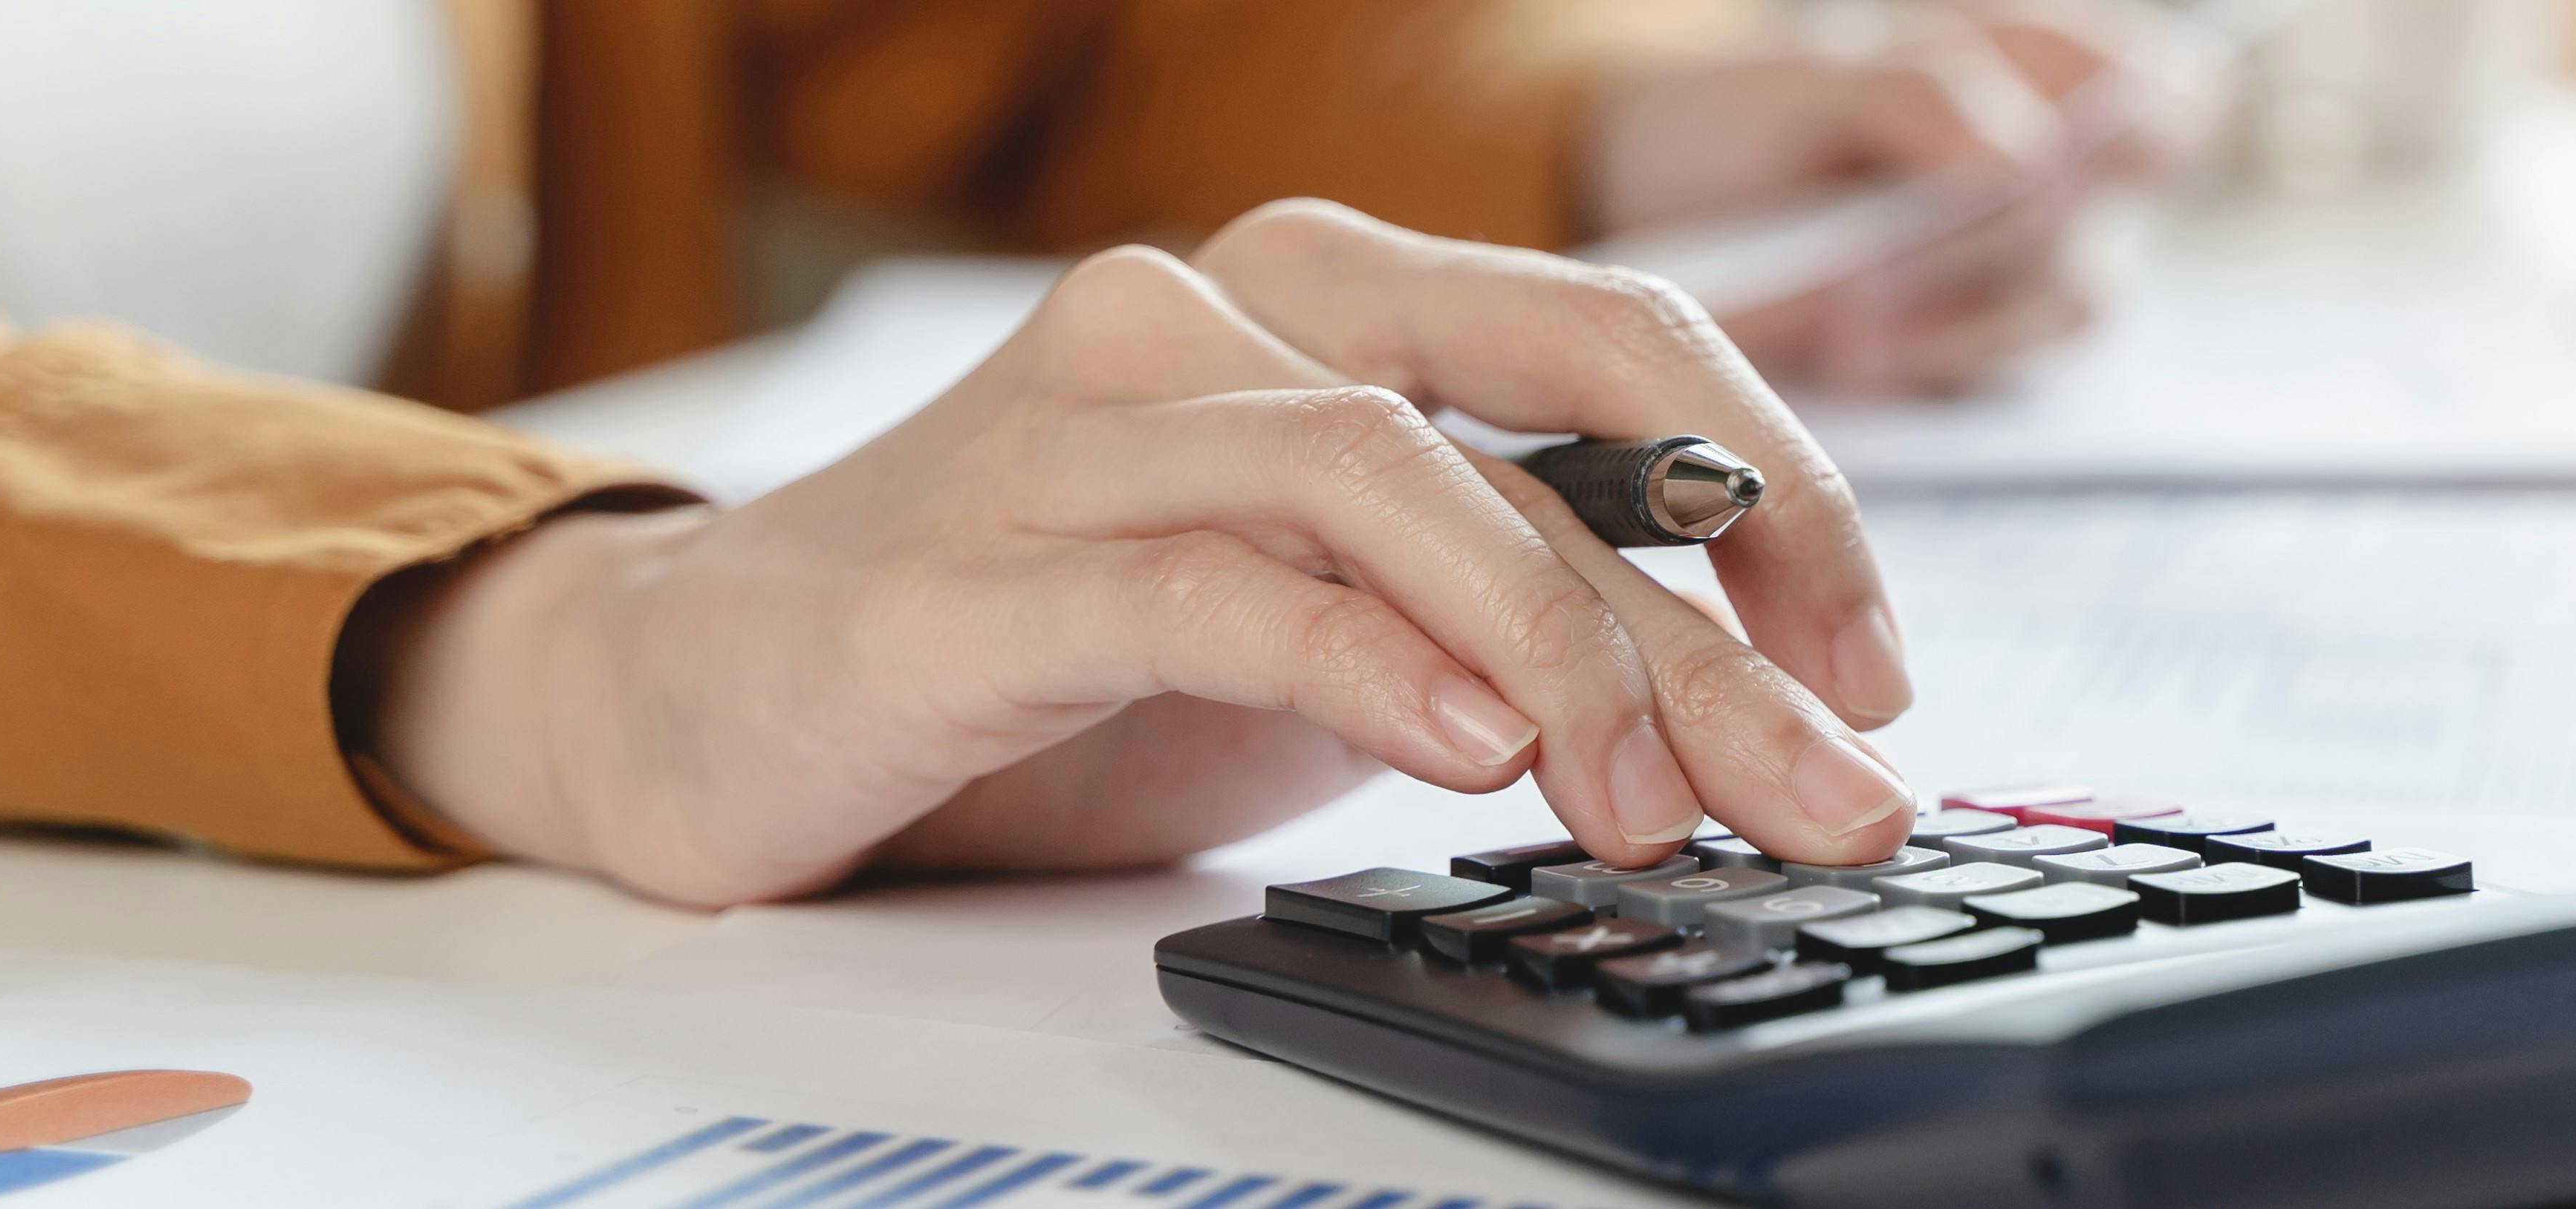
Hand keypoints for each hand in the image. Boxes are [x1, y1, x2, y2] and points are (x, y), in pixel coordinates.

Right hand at [366, 202, 1917, 905]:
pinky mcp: (983, 564)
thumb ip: (1490, 618)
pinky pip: (1216, 581)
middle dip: (1732, 601)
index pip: (1616, 346)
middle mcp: (1217, 313)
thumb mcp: (1318, 623)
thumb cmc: (1032, 651)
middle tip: (1832, 771)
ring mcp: (1090, 422)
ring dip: (1562, 644)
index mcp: (1319, 300)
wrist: (703, 692)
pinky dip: (1366, 662)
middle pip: (1547, 400)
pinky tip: (1466, 753)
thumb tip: (1736, 711)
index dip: (1780, 492)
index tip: (1871, 665)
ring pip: (1394, 471)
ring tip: (1646, 797)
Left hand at [1587, 3, 2204, 395]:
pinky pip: (1995, 374)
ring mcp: (2019, 271)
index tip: (2089, 158)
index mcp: (2037, 68)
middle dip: (1978, 248)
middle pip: (2091, 215)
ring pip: (2062, 305)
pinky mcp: (1973, 353)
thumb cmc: (1744, 118)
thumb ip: (1916, 94)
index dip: (2152, 130)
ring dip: (1960, 324)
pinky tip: (1852, 366)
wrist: (1651, 213)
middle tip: (1861, 279)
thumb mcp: (1804, 81)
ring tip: (1844, 333)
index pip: (2162, 98)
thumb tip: (2025, 153)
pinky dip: (1929, 368)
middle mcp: (2055, 173)